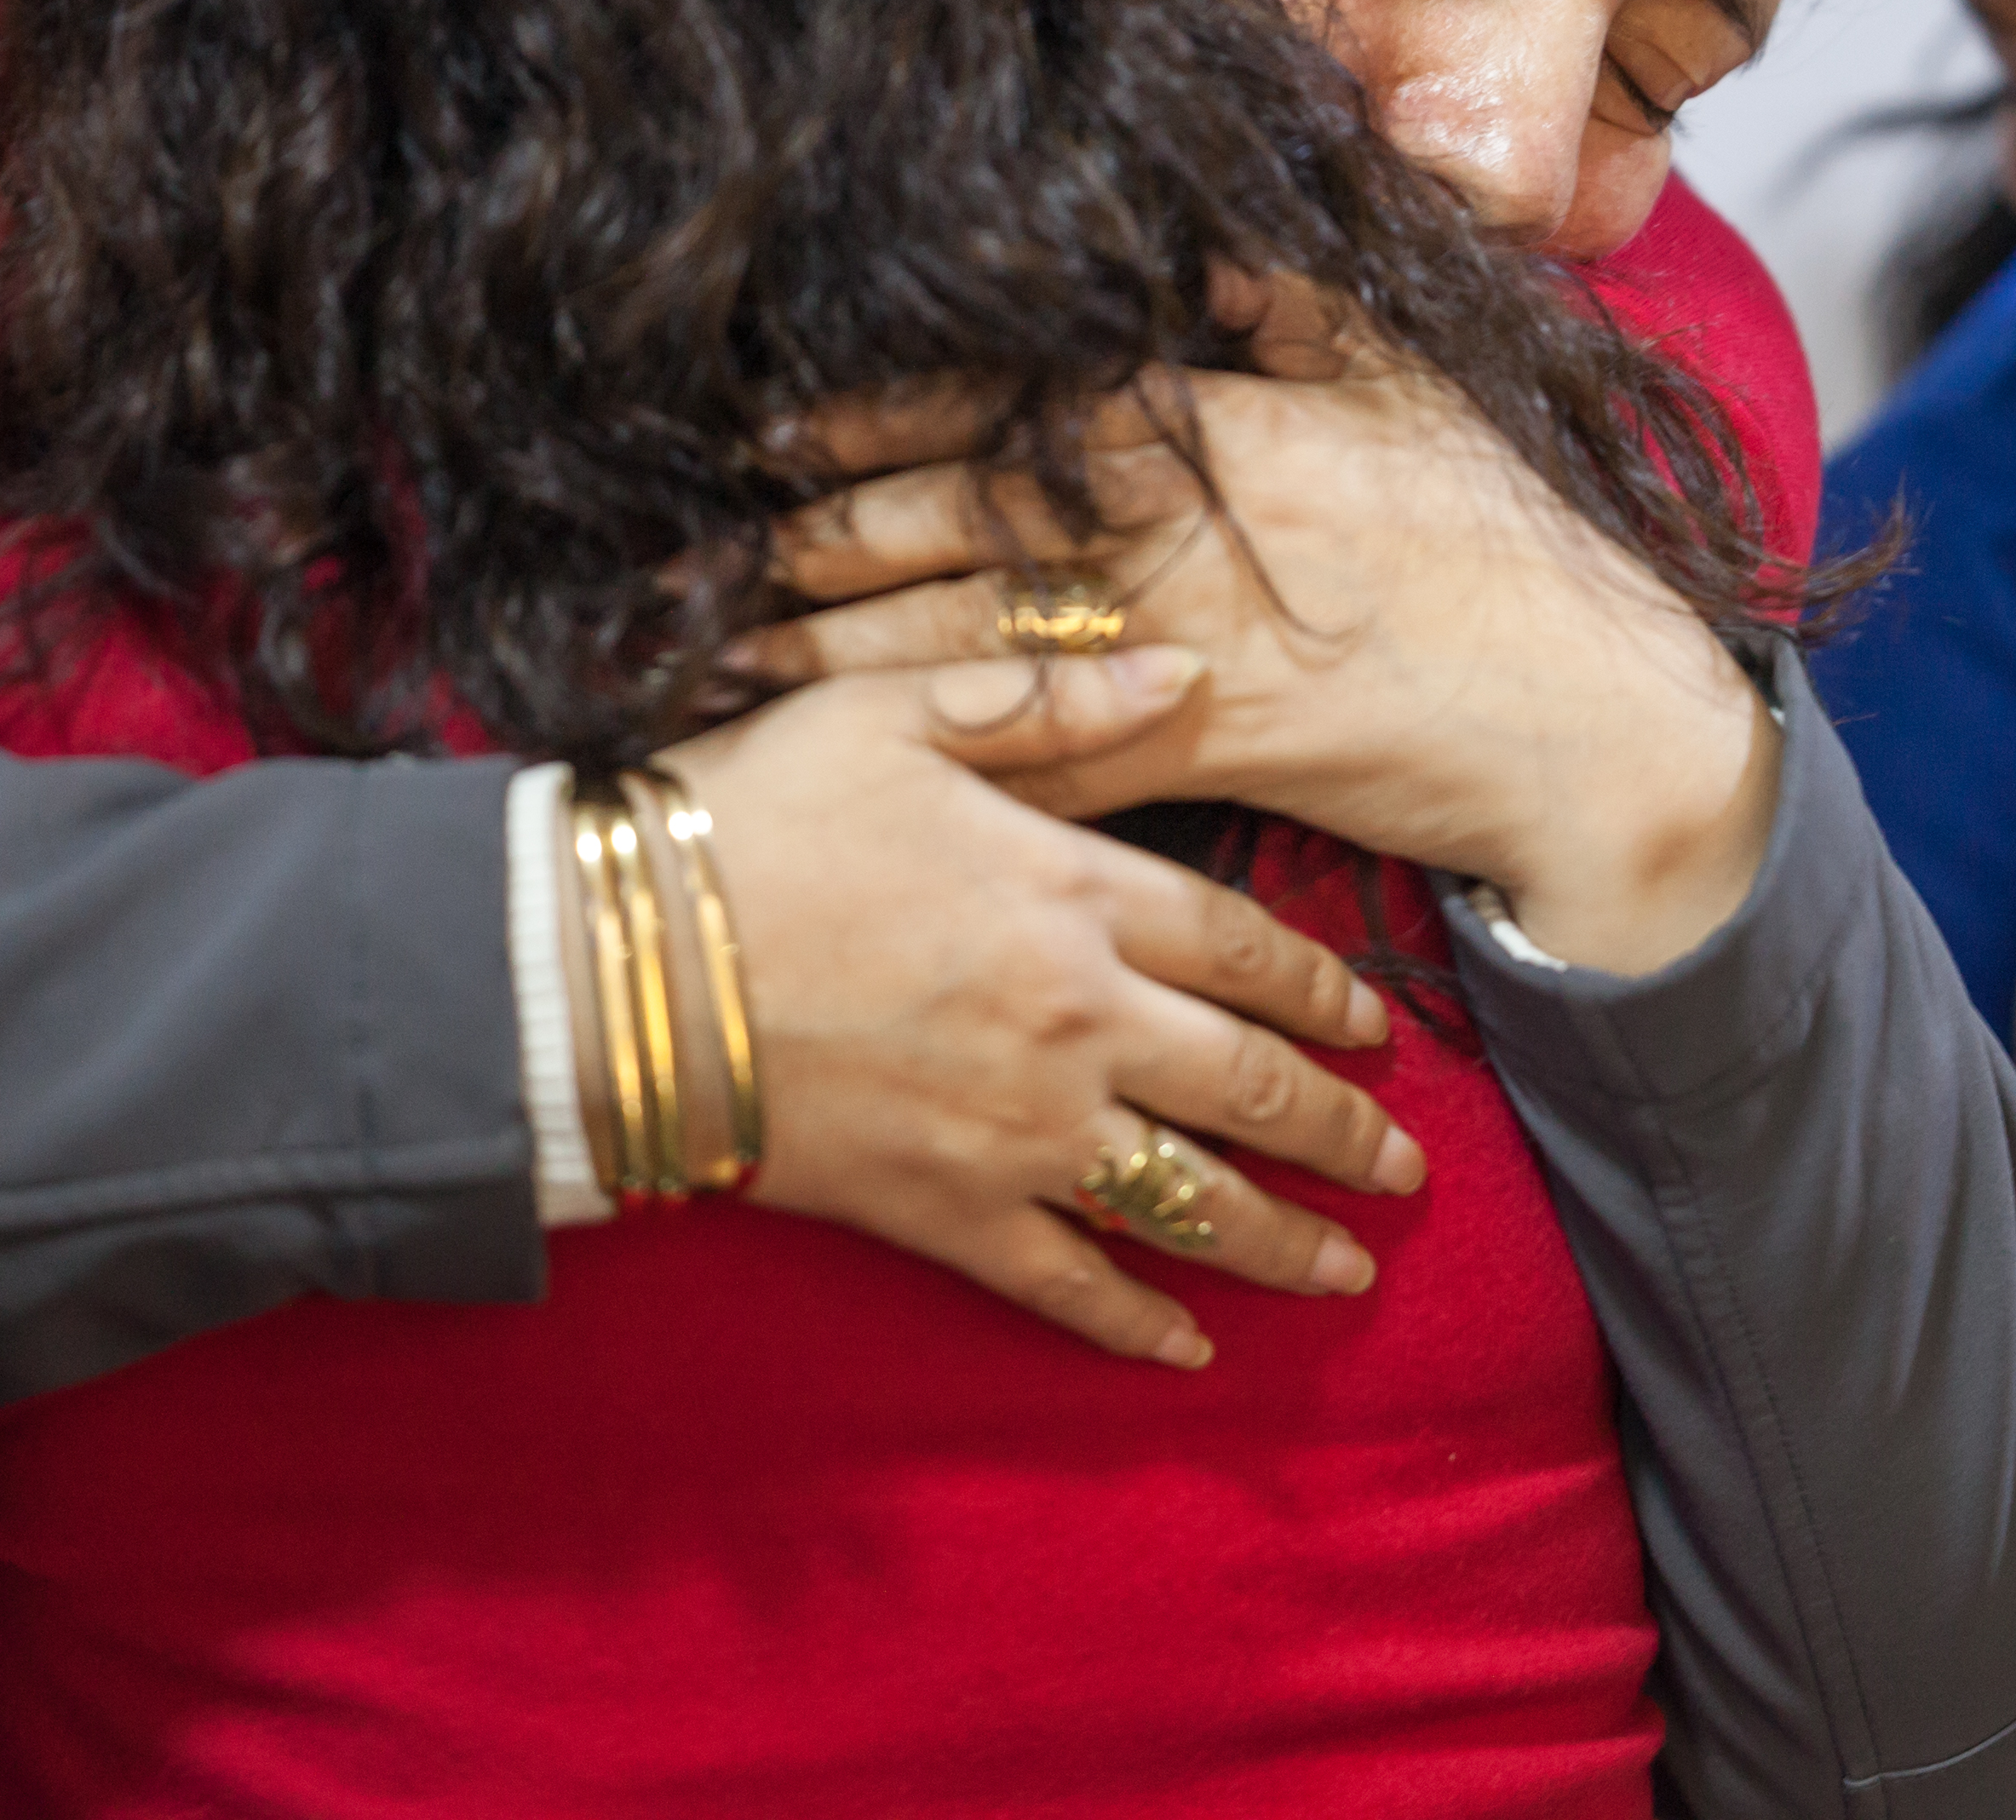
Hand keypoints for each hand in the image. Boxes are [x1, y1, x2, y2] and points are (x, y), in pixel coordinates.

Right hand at [654, 656, 1435, 1370]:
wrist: (610, 964)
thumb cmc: (751, 816)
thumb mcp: (900, 711)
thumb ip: (1054, 697)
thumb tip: (1186, 672)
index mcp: (1075, 894)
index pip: (1249, 950)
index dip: (1326, 994)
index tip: (1374, 1030)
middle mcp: (1076, 1023)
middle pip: (1251, 1090)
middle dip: (1343, 1136)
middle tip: (1405, 1172)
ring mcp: (1016, 1131)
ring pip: (1188, 1200)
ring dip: (1282, 1239)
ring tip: (1349, 1267)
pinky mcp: (942, 1213)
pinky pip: (1066, 1281)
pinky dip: (1136, 1320)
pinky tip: (1191, 1343)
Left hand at [743, 356, 1776, 976]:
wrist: (1596, 709)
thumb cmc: (1508, 529)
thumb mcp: (1412, 371)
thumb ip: (1287, 296)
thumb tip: (1180, 237)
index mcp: (1224, 412)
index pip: (1012, 397)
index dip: (876, 414)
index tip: (765, 424)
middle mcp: (1184, 517)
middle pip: (955, 520)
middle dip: (812, 537)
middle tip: (686, 549)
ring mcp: (1184, 637)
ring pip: (968, 640)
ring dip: (831, 653)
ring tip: (714, 658)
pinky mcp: (1198, 750)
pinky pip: (1031, 753)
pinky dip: (928, 760)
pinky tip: (843, 769)